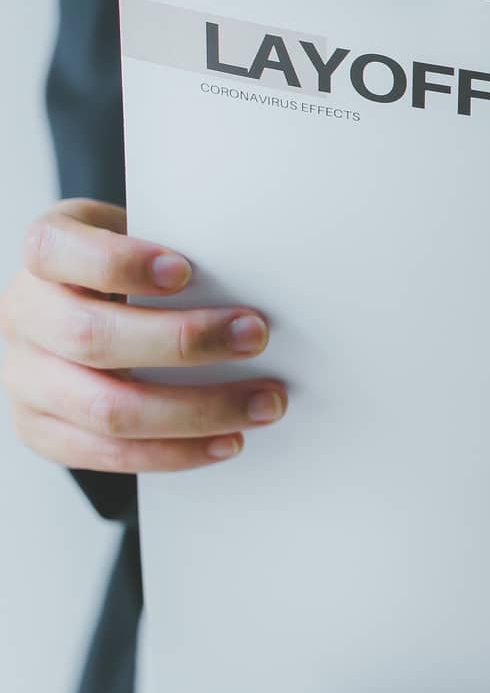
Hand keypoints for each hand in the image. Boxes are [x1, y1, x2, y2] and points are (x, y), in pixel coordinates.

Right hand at [1, 199, 284, 472]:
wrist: (91, 311)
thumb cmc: (135, 274)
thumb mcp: (147, 239)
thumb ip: (177, 255)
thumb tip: (253, 287)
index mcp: (45, 254)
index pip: (57, 250)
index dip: (118, 263)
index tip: (184, 271)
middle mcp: (23, 315)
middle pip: (91, 337)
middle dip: (184, 342)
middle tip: (254, 336)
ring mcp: (24, 377)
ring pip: (106, 408)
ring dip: (197, 411)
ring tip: (262, 403)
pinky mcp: (40, 429)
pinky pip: (107, 454)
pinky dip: (177, 452)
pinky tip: (227, 440)